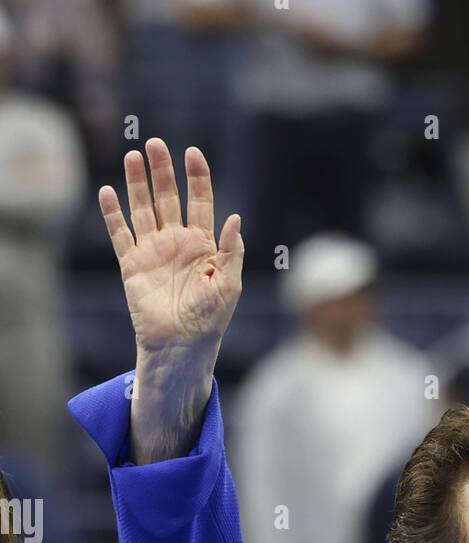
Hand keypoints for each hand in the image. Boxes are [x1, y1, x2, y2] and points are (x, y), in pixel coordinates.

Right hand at [98, 139, 242, 356]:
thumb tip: (235, 217)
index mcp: (203, 244)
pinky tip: (108, 191)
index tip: (192, 152)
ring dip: (137, 183)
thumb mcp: (229, 285)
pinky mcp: (132, 265)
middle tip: (155, 144)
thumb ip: (230, 250)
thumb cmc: (210, 320)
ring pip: (142, 209)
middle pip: (167, 197)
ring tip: (132, 156)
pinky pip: (120, 234)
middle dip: (162, 170)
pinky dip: (113, 213)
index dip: (196, 176)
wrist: (181, 346)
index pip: (200, 200)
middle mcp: (176, 242)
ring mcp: (153, 251)